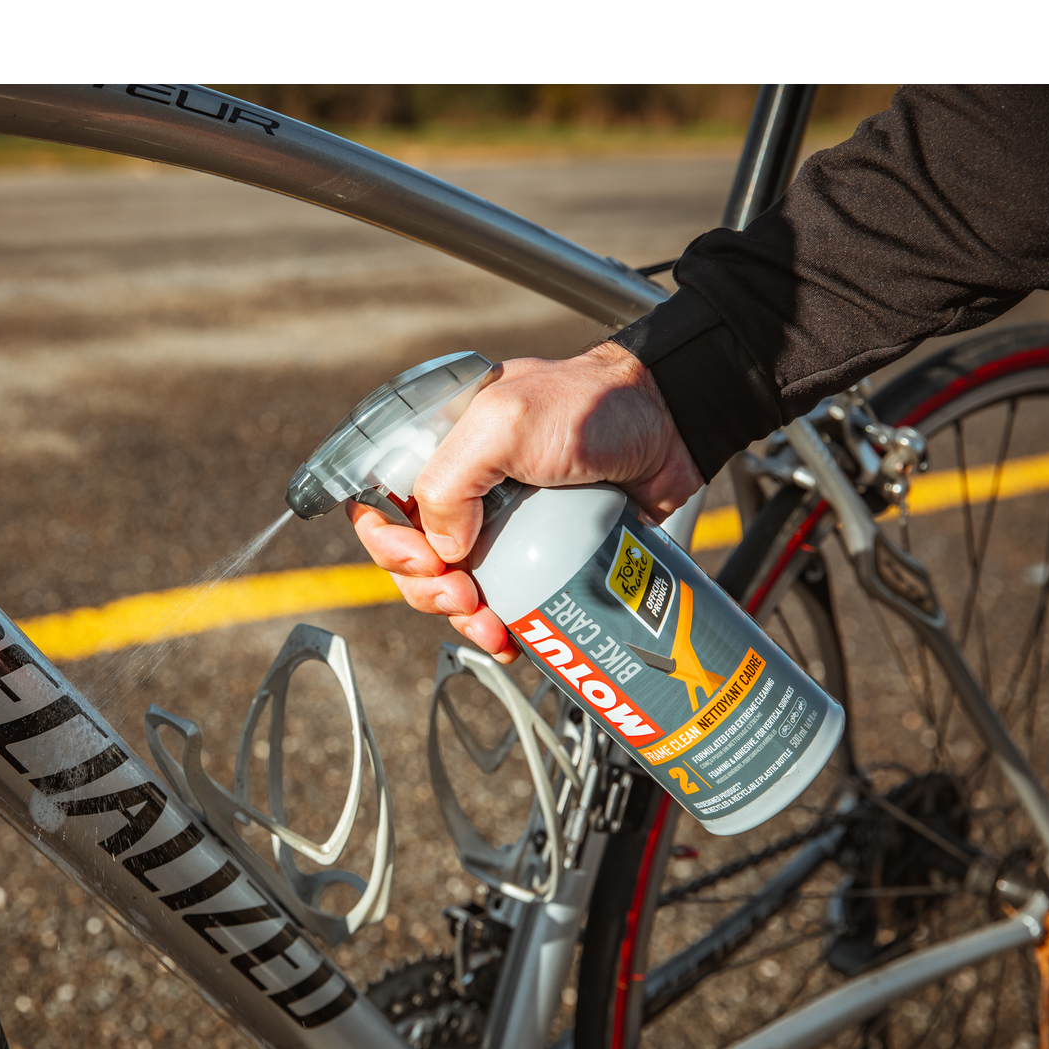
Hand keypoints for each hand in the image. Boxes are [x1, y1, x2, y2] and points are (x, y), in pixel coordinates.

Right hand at [348, 343, 702, 662]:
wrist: (671, 425)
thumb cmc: (592, 406)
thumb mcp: (505, 423)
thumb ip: (452, 476)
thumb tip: (441, 549)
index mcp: (438, 450)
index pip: (377, 503)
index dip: (387, 543)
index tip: (428, 562)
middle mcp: (462, 489)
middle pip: (410, 558)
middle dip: (427, 590)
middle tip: (464, 598)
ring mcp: (499, 526)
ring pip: (453, 589)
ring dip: (461, 619)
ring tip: (493, 627)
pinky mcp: (539, 557)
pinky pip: (504, 603)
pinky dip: (499, 630)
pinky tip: (512, 641)